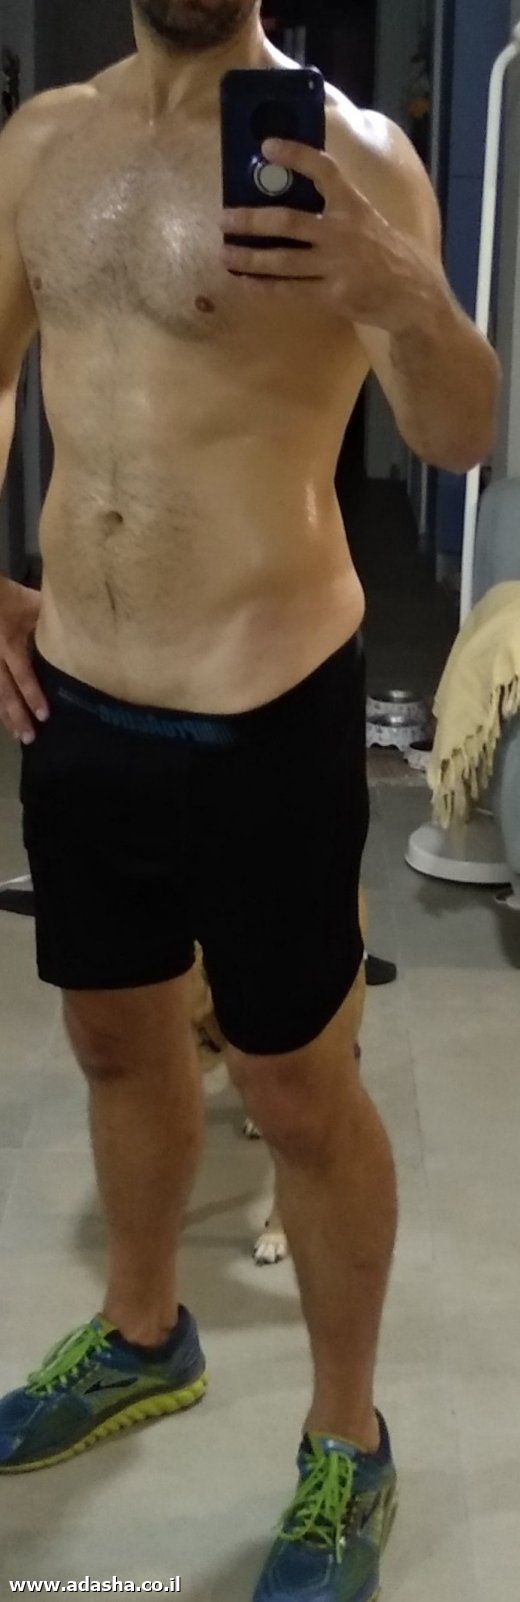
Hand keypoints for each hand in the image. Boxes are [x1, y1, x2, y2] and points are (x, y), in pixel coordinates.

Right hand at [0, 579, 48, 741]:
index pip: (22, 675)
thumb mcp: (34, 605)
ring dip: (6, 717)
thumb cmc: (10, 599)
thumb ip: (52, 620)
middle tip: (30, 738)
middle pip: (6, 693)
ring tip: (17, 737)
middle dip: (17, 716)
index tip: (44, 715)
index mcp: (11, 647)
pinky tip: (4, 722)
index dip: (32, 695)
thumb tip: (85, 627)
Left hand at [222, 137, 435, 331]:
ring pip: (282, 260)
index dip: (296, 154)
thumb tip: (292, 192)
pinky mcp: (331, 296)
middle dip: (251, 220)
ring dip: (249, 257)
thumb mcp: (367, 218)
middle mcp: (342, 232)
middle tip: (224, 218)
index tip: (268, 145)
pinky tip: (243, 281)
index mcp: (353, 205)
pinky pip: (289, 291)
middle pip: (288, 221)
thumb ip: (336, 206)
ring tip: (225, 253)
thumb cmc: (385, 252)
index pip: (324, 170)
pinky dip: (262, 287)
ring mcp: (336, 266)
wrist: (411, 294)